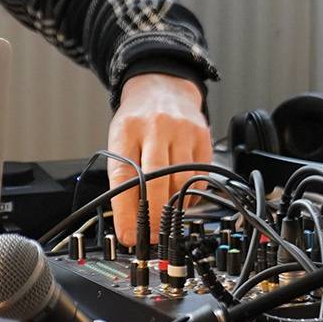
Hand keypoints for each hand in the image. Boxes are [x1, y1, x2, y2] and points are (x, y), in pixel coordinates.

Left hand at [107, 73, 210, 249]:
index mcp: (127, 130)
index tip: (129, 235)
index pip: (123, 177)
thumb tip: (129, 221)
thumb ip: (123, 175)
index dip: (126, 211)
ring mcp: (182, 130)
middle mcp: (155, 127)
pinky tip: (181, 193)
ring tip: (164, 213)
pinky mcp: (202, 136)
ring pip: (180, 181)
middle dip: (152, 215)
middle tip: (150, 234)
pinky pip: (199, 176)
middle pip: (155, 181)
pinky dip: (190, 192)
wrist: (163, 86)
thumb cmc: (138, 119)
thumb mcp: (121, 139)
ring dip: (172, 205)